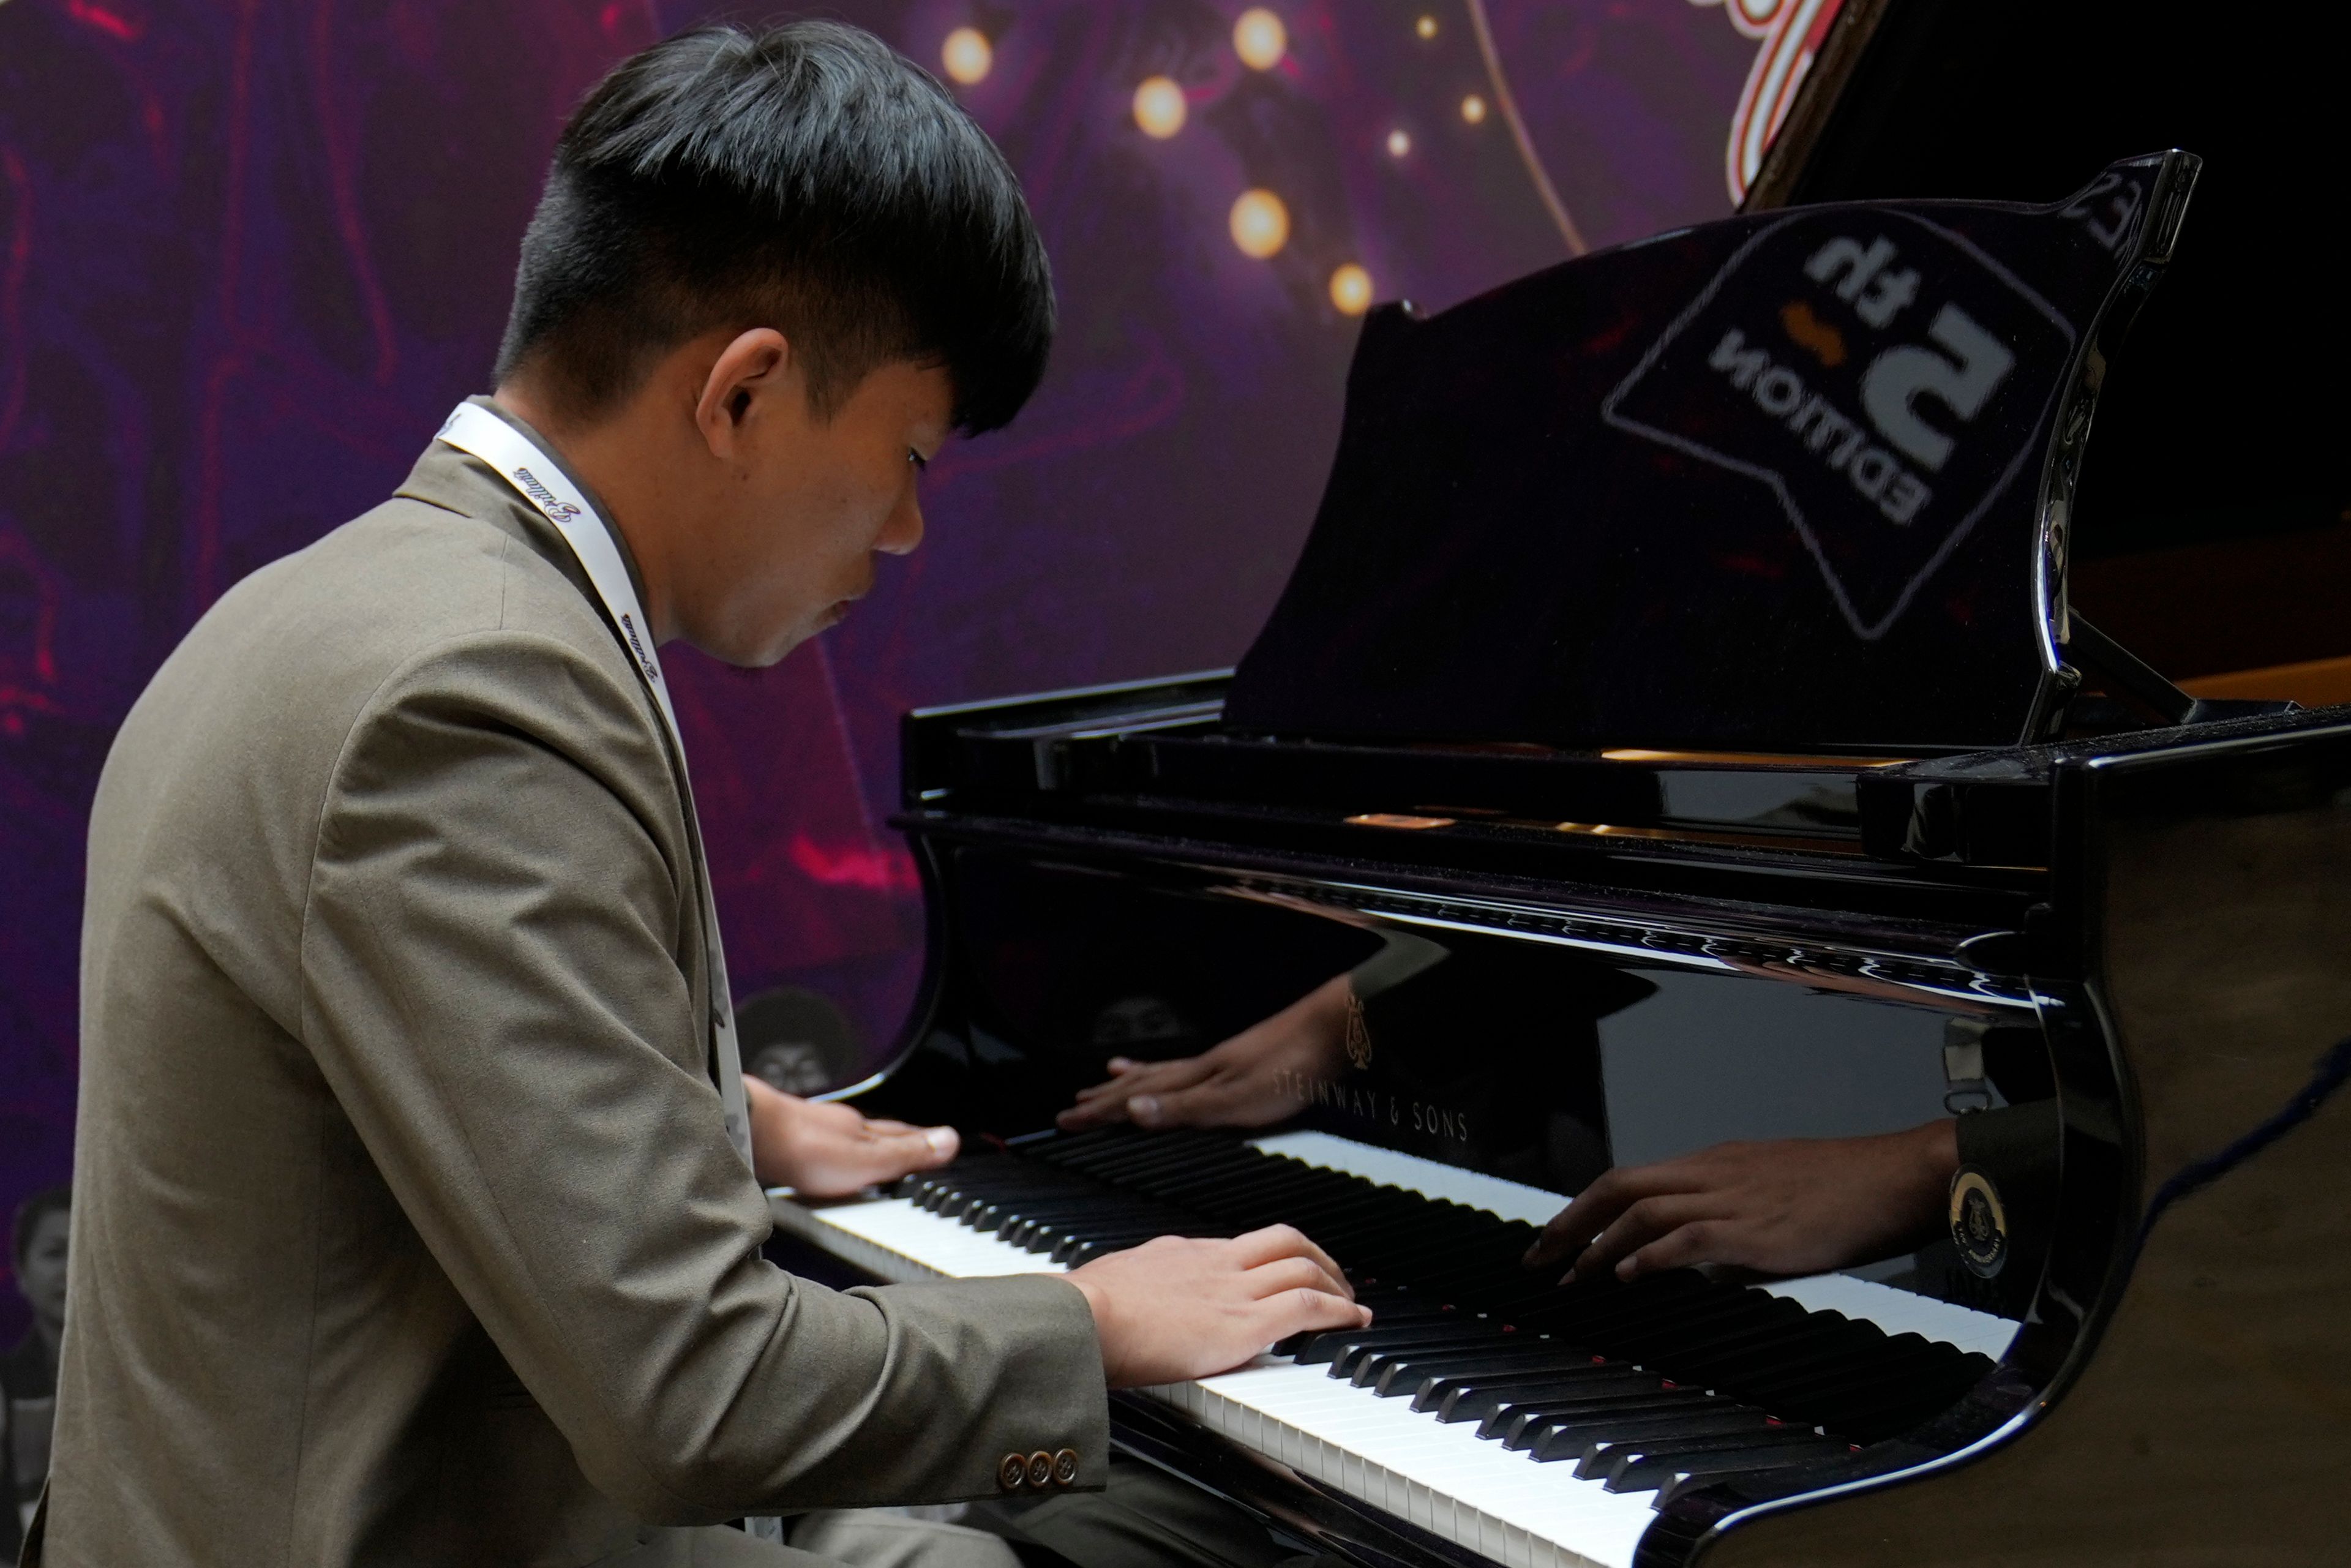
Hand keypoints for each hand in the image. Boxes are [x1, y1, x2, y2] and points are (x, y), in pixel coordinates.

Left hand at [744, 1074, 957, 1197]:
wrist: (748, 1133)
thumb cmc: (804, 1147)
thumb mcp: (868, 1158)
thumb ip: (908, 1152)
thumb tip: (949, 1140)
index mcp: (864, 1131)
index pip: (904, 1136)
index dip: (925, 1142)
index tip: (944, 1145)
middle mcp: (841, 1127)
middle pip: (879, 1134)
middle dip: (900, 1141)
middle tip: (919, 1147)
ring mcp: (815, 1133)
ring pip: (850, 1138)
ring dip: (867, 1146)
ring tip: (880, 1156)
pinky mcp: (790, 1144)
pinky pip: (823, 1148)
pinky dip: (836, 1154)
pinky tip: (828, 1162)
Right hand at [1057, 975, 1350, 1131]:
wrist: (1334, 1030)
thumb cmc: (1290, 1071)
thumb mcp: (1236, 1100)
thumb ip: (1185, 1108)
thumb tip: (1131, 1112)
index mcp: (1196, 1080)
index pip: (1136, 1098)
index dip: (1100, 1111)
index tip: (1066, 1119)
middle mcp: (1202, 1067)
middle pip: (1142, 1083)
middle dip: (1106, 1097)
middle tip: (1073, 1105)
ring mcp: (1222, 1060)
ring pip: (1163, 1072)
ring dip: (1132, 1079)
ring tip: (1107, 1076)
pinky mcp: (1244, 1059)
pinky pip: (1189, 1066)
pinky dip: (1171, 1069)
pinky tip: (1179, 1068)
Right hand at [1061, 1225, 1372, 1386]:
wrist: (1081, 1317)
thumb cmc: (1083, 1310)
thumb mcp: (1113, 1284)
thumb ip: (1134, 1288)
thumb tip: (1124, 1297)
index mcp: (1183, 1254)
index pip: (1242, 1246)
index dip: (1273, 1257)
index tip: (1285, 1273)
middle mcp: (1215, 1263)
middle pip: (1284, 1241)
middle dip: (1319, 1257)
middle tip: (1335, 1280)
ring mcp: (1232, 1291)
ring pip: (1304, 1266)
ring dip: (1337, 1285)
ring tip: (1352, 1305)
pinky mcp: (1242, 1326)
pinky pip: (1307, 1307)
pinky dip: (1338, 1311)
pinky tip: (1352, 1321)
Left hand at [1522, 1119, 1958, 1283]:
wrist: (1897, 1177)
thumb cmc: (1846, 1191)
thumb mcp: (1774, 1201)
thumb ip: (1731, 1234)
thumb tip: (1700, 1275)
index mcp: (1717, 1164)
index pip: (1632, 1179)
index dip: (1586, 1208)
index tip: (1557, 1238)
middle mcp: (1715, 1174)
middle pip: (1621, 1186)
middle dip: (1572, 1222)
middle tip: (1538, 1258)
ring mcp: (1735, 1199)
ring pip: (1645, 1210)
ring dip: (1601, 1245)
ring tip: (1573, 1276)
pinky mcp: (1758, 1231)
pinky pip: (1690, 1238)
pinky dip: (1652, 1256)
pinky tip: (1627, 1276)